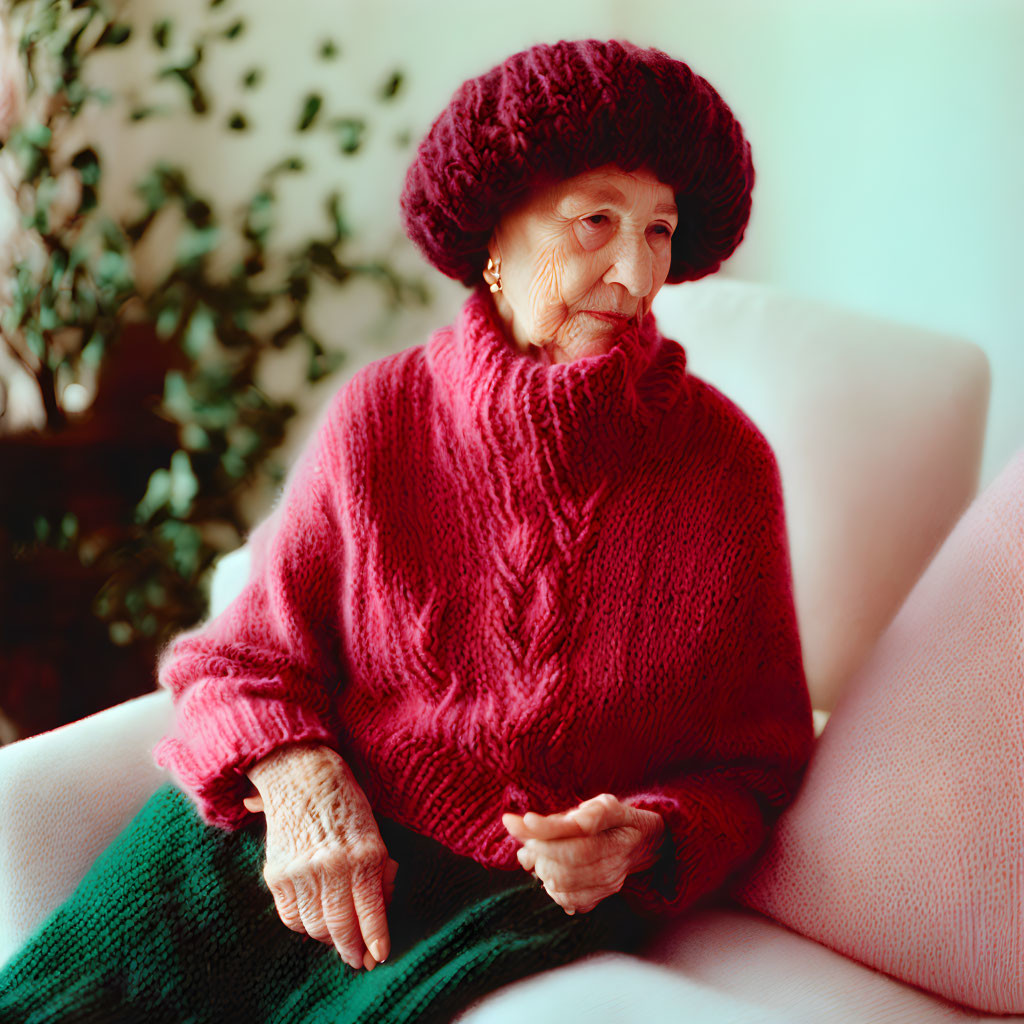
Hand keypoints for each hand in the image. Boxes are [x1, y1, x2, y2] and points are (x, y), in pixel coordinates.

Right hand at [245, 743, 396, 970]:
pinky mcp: (277, 875)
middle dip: (353, 949)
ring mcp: (302, 872)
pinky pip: (291, 917)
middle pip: (342, 927)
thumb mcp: (374, 834)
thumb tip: (381, 913)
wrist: (303, 775)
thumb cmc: (346, 804)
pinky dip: (304, 925)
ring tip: (338, 939)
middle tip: (359, 960)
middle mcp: (333, 866)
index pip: (372, 912)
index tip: (380, 956)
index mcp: (365, 854)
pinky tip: (315, 920)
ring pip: (316, 927)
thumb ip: (379, 873)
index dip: (376, 940)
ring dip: (328, 939)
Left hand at [502, 793, 664, 915]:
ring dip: (541, 866)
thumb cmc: (616, 819)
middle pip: (564, 867)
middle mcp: (613, 868)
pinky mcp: (595, 900)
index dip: (543, 833)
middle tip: (529, 835)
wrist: (641, 845)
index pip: (576, 842)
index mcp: (618, 839)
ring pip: (561, 885)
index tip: (516, 821)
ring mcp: (604, 888)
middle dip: (538, 850)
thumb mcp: (606, 804)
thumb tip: (539, 824)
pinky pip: (564, 900)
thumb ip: (580, 813)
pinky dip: (549, 884)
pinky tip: (549, 867)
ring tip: (539, 849)